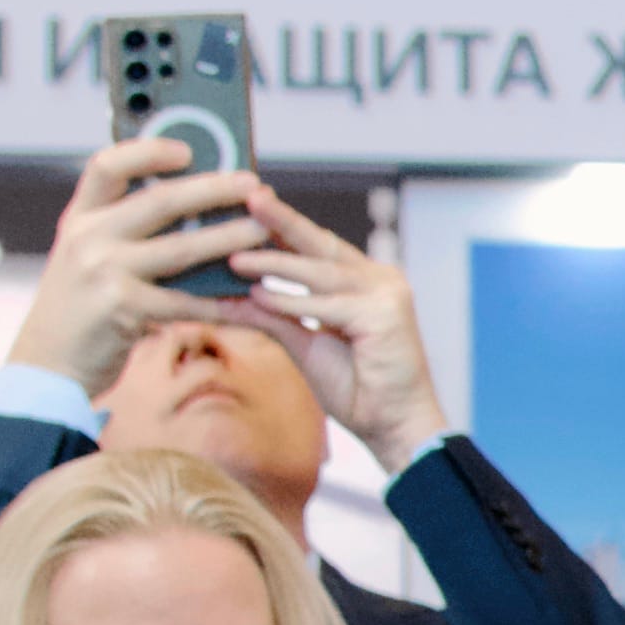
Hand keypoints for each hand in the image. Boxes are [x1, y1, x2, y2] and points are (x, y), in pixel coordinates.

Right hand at [8, 131, 272, 397]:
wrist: (46, 367)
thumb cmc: (79, 310)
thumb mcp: (85, 258)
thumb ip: (122, 232)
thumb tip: (193, 206)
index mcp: (79, 218)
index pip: (107, 165)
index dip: (147, 151)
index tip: (186, 149)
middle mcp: (88, 238)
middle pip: (160, 201)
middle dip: (214, 189)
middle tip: (253, 184)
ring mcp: (103, 272)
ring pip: (182, 248)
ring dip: (229, 238)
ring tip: (263, 232)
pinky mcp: (122, 309)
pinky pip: (184, 301)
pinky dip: (219, 301)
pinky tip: (246, 297)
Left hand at [218, 179, 451, 460]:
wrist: (395, 427)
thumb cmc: (357, 389)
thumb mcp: (305, 346)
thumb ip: (274, 317)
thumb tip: (229, 299)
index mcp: (365, 282)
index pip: (318, 247)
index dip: (284, 227)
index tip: (247, 207)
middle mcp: (380, 279)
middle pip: (322, 244)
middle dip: (282, 220)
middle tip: (247, 197)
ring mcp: (386, 294)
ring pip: (321, 272)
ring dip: (275, 263)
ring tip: (234, 258)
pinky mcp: (385, 314)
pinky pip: (328, 304)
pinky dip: (291, 301)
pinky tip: (259, 296)